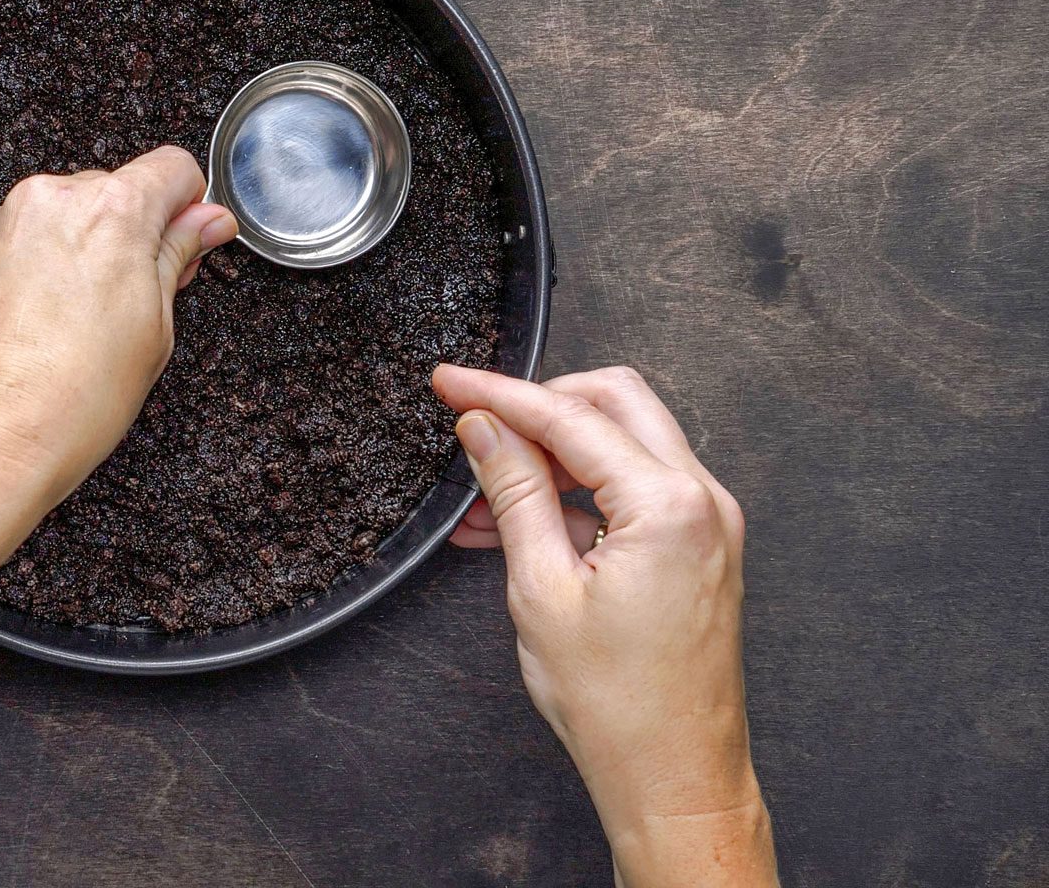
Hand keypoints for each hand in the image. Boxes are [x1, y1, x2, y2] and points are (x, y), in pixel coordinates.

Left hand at [0, 146, 235, 529]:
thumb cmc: (68, 402)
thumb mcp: (153, 330)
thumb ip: (176, 256)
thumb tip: (205, 222)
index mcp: (110, 210)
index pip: (171, 168)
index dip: (187, 207)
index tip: (186, 239)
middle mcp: (47, 202)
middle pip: (108, 192)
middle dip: (124, 236)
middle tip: (128, 304)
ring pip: (54, 220)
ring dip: (70, 254)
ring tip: (70, 328)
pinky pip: (8, 248)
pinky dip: (24, 276)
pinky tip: (30, 331)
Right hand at [433, 365, 775, 887]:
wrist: (674, 777)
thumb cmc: (619, 706)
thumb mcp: (541, 590)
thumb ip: (513, 494)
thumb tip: (484, 430)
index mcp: (669, 506)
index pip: (571, 417)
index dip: (500, 394)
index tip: (451, 382)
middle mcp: (703, 501)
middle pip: (613, 403)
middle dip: (538, 405)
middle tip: (474, 420)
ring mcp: (707, 522)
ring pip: (623, 442)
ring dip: (552, 454)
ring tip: (482, 494)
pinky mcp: (698, 546)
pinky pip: (633, 488)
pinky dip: (577, 492)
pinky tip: (517, 523)